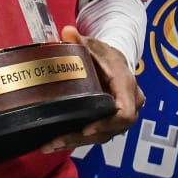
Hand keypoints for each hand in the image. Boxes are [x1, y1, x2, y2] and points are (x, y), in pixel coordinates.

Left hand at [42, 27, 143, 150]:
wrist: (116, 61)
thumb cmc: (105, 54)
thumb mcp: (94, 45)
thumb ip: (80, 40)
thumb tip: (67, 31)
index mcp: (126, 85)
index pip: (124, 113)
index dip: (106, 124)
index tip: (85, 129)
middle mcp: (129, 104)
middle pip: (110, 130)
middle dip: (81, 138)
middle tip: (55, 141)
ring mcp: (121, 116)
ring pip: (102, 135)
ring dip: (75, 142)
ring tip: (48, 145)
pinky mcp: (111, 123)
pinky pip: (97, 134)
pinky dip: (77, 139)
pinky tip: (55, 143)